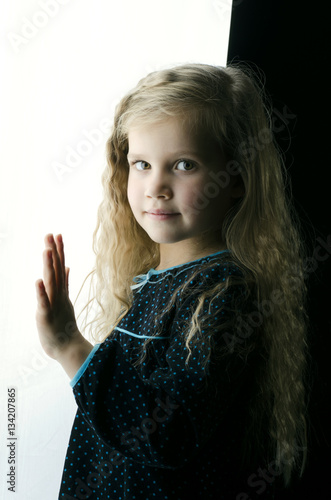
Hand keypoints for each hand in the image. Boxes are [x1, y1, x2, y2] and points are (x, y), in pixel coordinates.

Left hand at [35, 233, 81, 359]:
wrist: (67, 348)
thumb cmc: (63, 327)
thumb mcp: (63, 301)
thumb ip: (65, 283)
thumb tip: (67, 267)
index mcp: (61, 292)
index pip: (60, 267)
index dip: (59, 251)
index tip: (57, 235)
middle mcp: (58, 295)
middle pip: (56, 270)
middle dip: (54, 252)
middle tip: (51, 234)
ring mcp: (53, 304)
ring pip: (51, 282)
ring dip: (49, 266)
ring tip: (46, 250)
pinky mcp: (46, 316)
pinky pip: (43, 302)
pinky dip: (41, 292)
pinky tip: (38, 281)